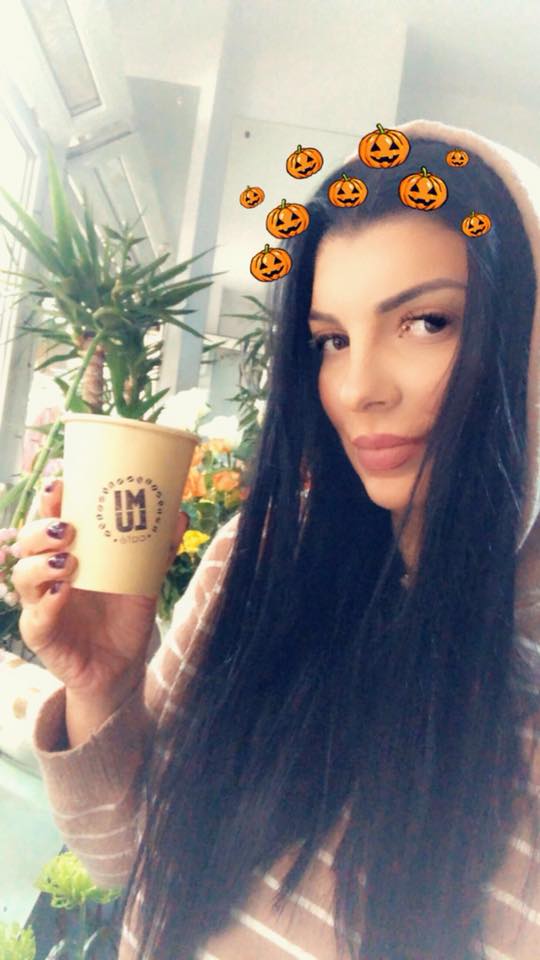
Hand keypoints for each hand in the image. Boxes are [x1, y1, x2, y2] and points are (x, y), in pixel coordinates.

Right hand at [11, 479, 188, 699]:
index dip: (50, 501)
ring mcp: (41, 603)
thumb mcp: (145, 578)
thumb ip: (158, 549)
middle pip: (27, 542)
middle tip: (68, 529)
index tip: (61, 486)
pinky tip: (62, 591)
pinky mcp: (41, 634)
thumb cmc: (125, 615)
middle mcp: (48, 573)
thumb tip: (179, 514)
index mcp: (69, 552)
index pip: (49, 519)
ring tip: (69, 562)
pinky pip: (35, 617)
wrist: (122, 665)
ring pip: (22, 575)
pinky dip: (47, 602)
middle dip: (41, 529)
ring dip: (41, 563)